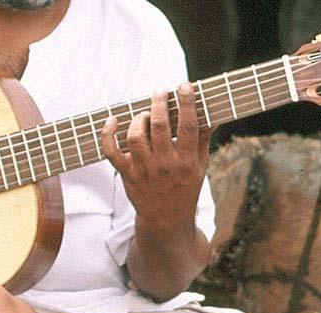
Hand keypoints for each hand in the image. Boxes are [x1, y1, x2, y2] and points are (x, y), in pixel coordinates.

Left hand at [98, 84, 212, 231]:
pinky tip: (112, 120)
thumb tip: (213, 114)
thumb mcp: (201, 166)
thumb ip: (204, 139)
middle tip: (160, 90)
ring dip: (138, 118)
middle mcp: (166, 165)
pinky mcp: (127, 174)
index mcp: (187, 161)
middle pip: (159, 126)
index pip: (188, 126)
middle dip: (158, 102)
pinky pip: (112, 152)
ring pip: (135, 136)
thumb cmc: (185, 188)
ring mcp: (145, 170)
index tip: (184, 86)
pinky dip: (107, 134)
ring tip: (144, 114)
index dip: (186, 103)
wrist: (166, 219)